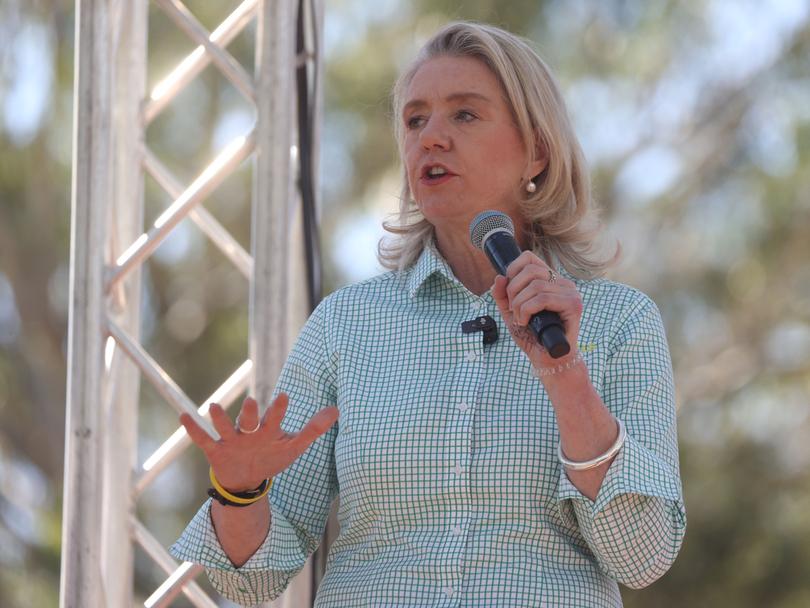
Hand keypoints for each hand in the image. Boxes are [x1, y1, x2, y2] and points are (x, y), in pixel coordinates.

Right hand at [180, 394, 338, 491]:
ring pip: (224, 427)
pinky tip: (183, 416)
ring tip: (214, 407)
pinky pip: (202, 440)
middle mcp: (249, 431)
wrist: (248, 478)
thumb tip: (336, 410)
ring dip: (220, 418)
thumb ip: (314, 429)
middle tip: (253, 402)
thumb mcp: (294, 446)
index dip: (279, 408)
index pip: (274, 417)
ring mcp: (231, 440)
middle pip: (249, 420)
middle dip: (250, 413)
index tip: (284, 396)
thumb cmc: (273, 456)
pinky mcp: (216, 451)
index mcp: (268, 429)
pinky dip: (193, 429)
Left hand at [492, 251, 582, 367]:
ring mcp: (570, 293)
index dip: (512, 270)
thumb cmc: (532, 336)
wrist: (547, 359)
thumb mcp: (511, 313)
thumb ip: (502, 296)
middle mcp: (562, 283)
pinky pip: (543, 298)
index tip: (508, 291)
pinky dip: (527, 310)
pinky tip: (526, 322)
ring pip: (535, 285)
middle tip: (513, 309)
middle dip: (513, 290)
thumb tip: (499, 277)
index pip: (529, 258)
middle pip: (530, 269)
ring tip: (520, 319)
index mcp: (550, 280)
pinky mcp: (573, 305)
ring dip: (519, 304)